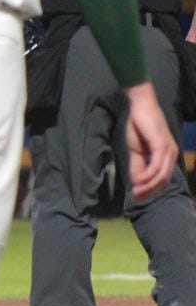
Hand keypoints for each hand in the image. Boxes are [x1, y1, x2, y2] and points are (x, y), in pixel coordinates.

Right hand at [125, 83, 177, 201]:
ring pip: (161, 176)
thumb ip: (137, 164)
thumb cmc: (138, 125)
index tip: (136, 196)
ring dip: (147, 186)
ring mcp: (168, 151)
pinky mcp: (162, 146)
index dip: (150, 190)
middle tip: (135, 197)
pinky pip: (156, 166)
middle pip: (163, 181)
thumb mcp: (136, 149)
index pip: (162, 179)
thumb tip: (136, 181)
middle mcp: (171, 155)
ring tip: (135, 191)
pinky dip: (146, 175)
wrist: (140, 107)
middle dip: (149, 191)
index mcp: (167, 156)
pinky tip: (137, 179)